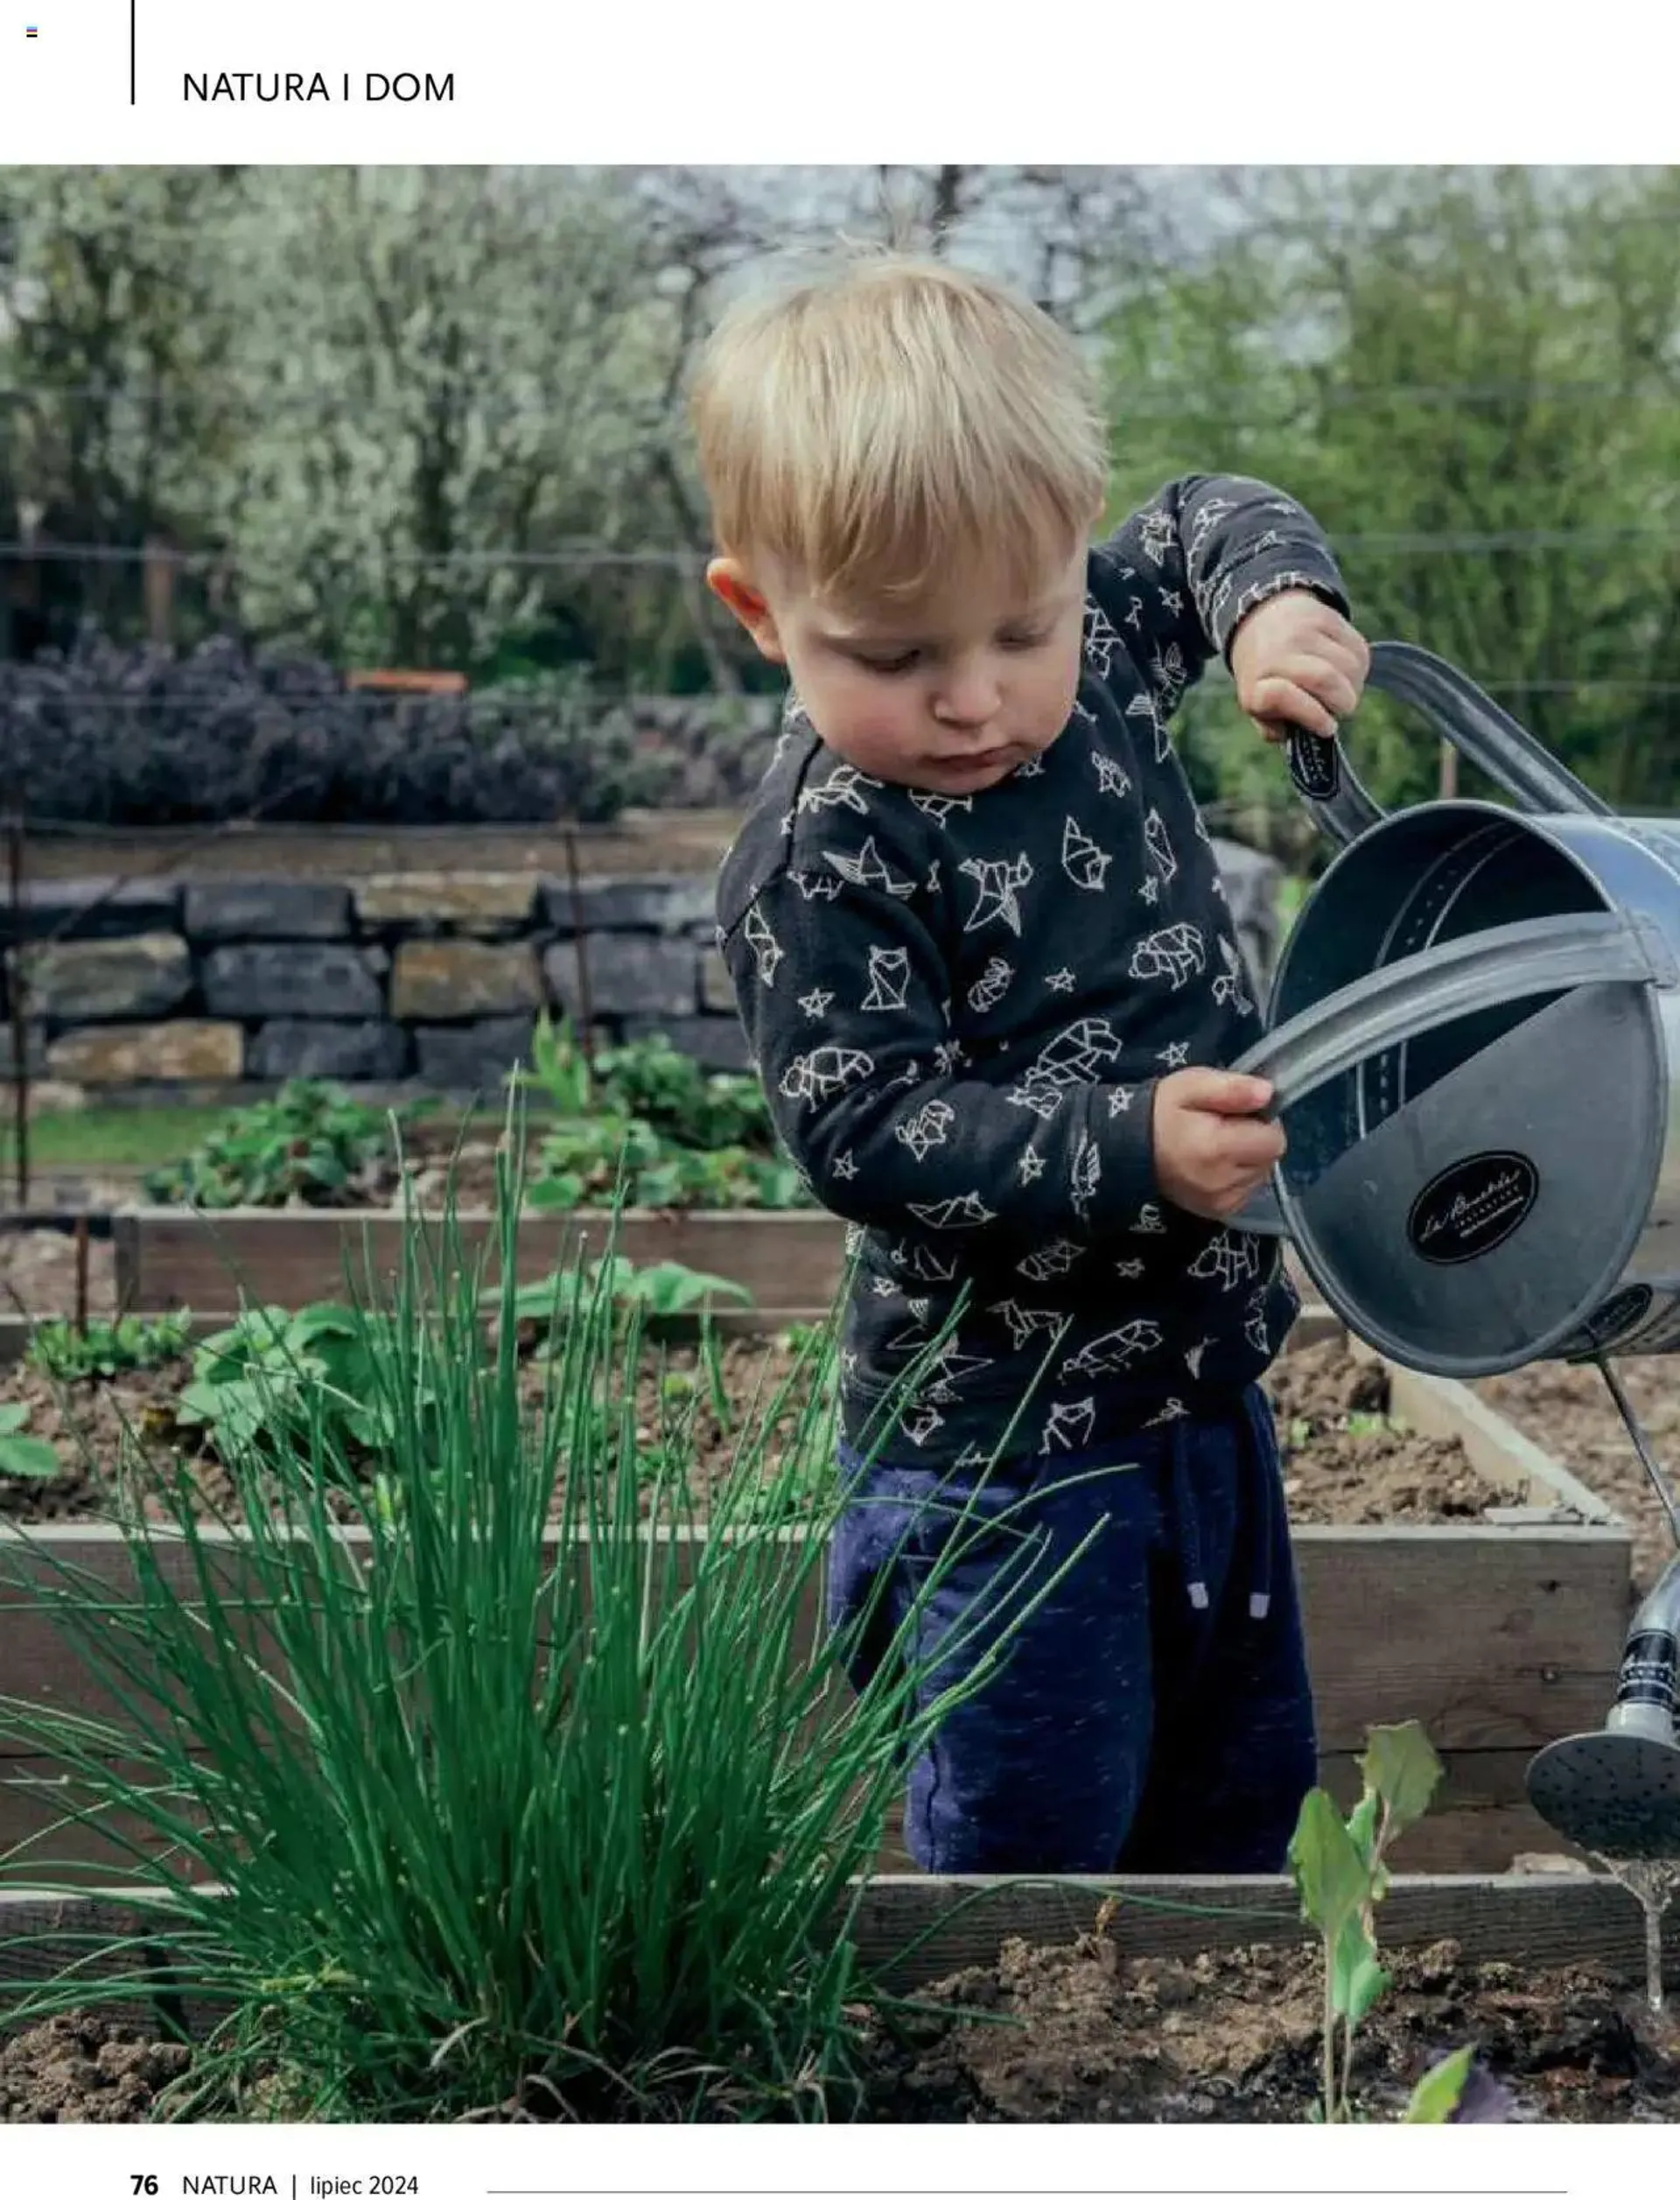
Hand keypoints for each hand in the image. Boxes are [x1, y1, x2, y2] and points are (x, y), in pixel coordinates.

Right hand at [1152, 1067, 1284, 1220]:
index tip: (1237, 1115)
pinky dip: (1238, 1177)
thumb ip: (1232, 1088)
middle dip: (1254, 1141)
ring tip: (1216, 1148)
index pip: (1274, 1140)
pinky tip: (1215, 1166)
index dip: (1261, 1122)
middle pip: (1269, 1159)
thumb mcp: (1191, 1086)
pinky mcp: (1218, 1211)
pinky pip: (1247, 1191)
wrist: (1126, 1151)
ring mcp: (1221, 1201)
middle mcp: (1224, 1182)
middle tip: (1223, 1129)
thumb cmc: (1160, 1113)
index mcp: (1219, 1149)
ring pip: (1260, 1175)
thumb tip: (1268, 1094)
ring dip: (1247, 1160)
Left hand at [1229, 589, 1369, 746]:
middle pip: (1326, 679)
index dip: (1311, 715)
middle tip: (1340, 709)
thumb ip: (1276, 728)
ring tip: (1342, 690)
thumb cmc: (1265, 677)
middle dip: (1343, 703)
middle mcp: (1277, 652)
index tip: (1328, 728)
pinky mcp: (1327, 616)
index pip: (1282, 696)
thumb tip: (1306, 736)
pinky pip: (1358, 648)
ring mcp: (1303, 630)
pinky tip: (1346, 671)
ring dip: (1354, 685)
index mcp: (1256, 683)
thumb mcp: (1258, 707)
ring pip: (1349, 665)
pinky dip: (1359, 667)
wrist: (1261, 621)